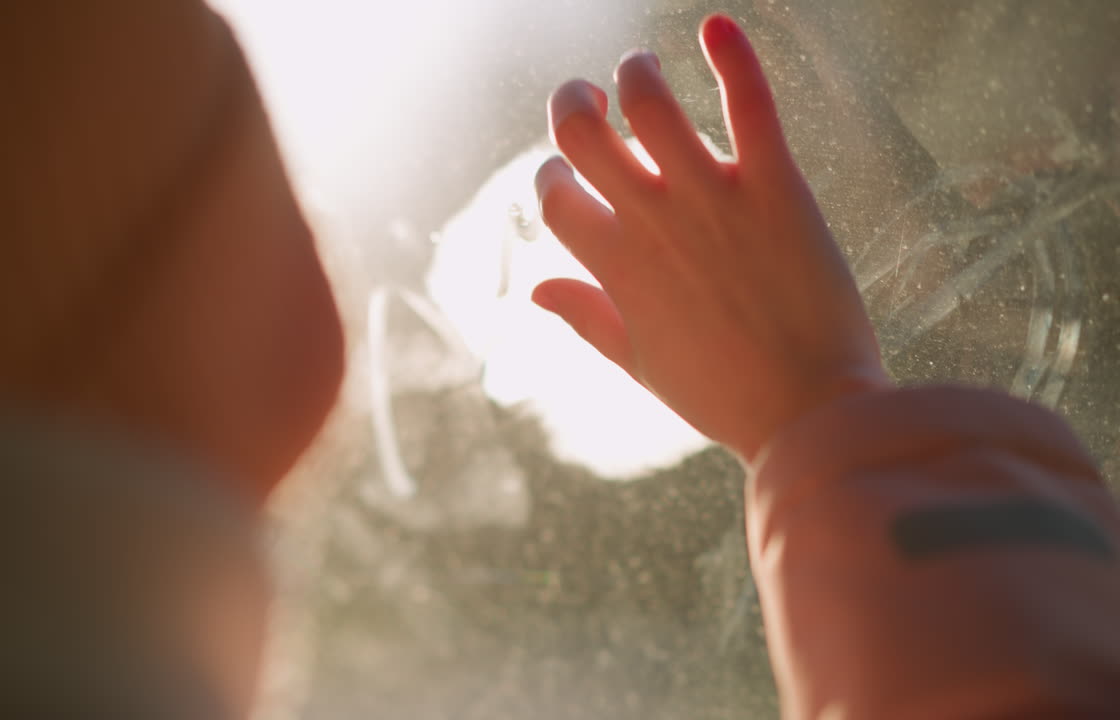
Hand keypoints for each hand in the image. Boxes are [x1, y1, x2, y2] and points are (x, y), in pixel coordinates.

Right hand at [532, 14, 889, 463]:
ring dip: (635, 72)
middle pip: (581, 129)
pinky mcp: (776, 186)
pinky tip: (717, 26)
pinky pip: (749, 102)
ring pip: (650, 100)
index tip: (570, 177)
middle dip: (572, 101)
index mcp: (614, 266)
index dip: (551, 176)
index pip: (552, 193)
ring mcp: (712, 199)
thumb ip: (585, 316)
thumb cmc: (722, 394)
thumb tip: (534, 289)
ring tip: (641, 71)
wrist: (812, 414)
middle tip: (589, 97)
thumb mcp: (637, 362)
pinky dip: (733, 54)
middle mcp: (651, 222)